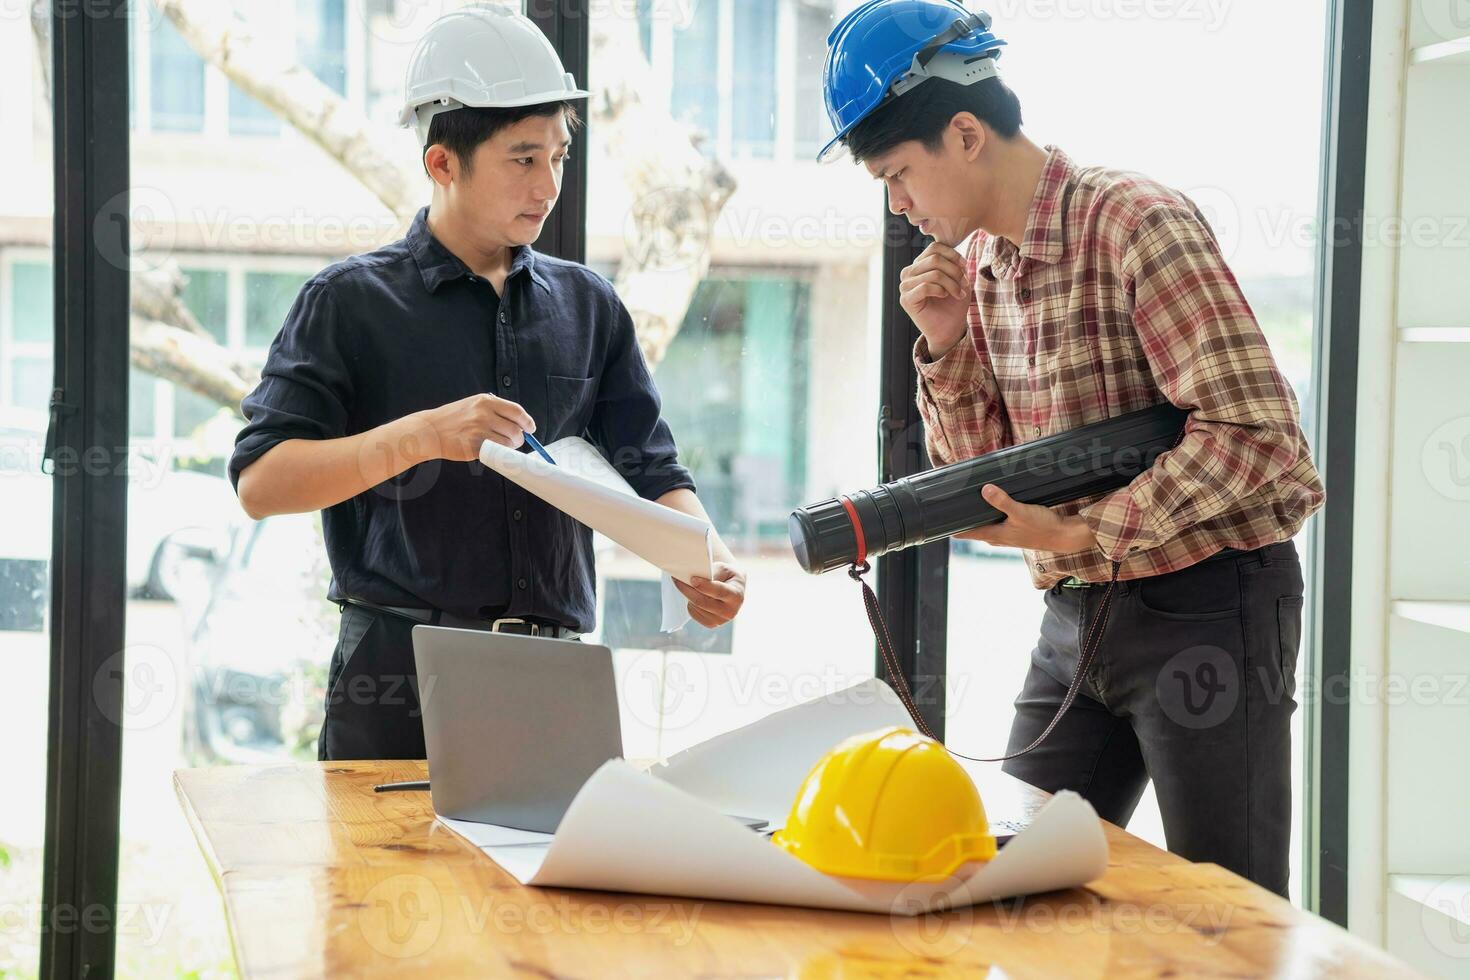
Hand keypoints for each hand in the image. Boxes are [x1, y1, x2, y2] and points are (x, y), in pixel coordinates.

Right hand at [419, 393, 536, 461]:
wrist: (430, 430)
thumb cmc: (453, 419)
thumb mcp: (473, 405)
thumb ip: (494, 411)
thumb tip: (520, 423)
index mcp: (486, 401)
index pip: (517, 411)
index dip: (527, 422)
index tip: (530, 428)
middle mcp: (484, 414)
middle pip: (516, 429)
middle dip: (519, 438)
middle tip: (515, 441)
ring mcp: (479, 430)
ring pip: (509, 443)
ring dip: (510, 447)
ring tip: (501, 446)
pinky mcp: (474, 446)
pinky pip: (497, 453)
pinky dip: (499, 454)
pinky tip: (492, 451)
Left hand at [672, 561, 746, 628]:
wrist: (732, 588)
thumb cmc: (727, 576)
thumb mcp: (724, 568)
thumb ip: (712, 573)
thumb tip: (695, 578)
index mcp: (737, 596)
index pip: (719, 592)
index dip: (705, 586)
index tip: (692, 579)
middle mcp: (730, 611)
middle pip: (703, 602)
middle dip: (688, 589)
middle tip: (677, 579)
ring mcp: (721, 620)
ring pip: (696, 607)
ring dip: (687, 594)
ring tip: (686, 584)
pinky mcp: (711, 624)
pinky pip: (693, 613)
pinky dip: (690, 603)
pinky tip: (694, 595)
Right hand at [899, 241, 970, 358]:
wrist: (950, 329)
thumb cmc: (954, 304)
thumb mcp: (958, 279)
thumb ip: (952, 262)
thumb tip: (951, 251)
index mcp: (919, 265)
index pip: (934, 248)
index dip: (953, 255)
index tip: (965, 267)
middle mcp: (909, 273)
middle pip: (935, 259)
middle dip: (955, 271)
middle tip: (964, 284)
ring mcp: (905, 286)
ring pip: (933, 273)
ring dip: (951, 284)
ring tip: (959, 294)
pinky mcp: (906, 300)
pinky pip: (925, 287)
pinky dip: (941, 290)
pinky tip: (945, 296)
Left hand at [955, 484, 1097, 553]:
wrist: (1064, 536)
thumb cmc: (1043, 527)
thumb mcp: (1021, 512)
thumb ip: (1002, 501)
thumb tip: (985, 489)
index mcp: (994, 535)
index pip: (963, 532)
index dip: (949, 526)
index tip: (937, 517)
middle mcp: (997, 537)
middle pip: (972, 527)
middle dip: (961, 517)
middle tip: (950, 501)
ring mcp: (1006, 534)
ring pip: (984, 524)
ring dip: (977, 514)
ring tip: (969, 498)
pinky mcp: (1015, 529)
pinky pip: (996, 521)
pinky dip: (991, 512)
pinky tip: (993, 502)